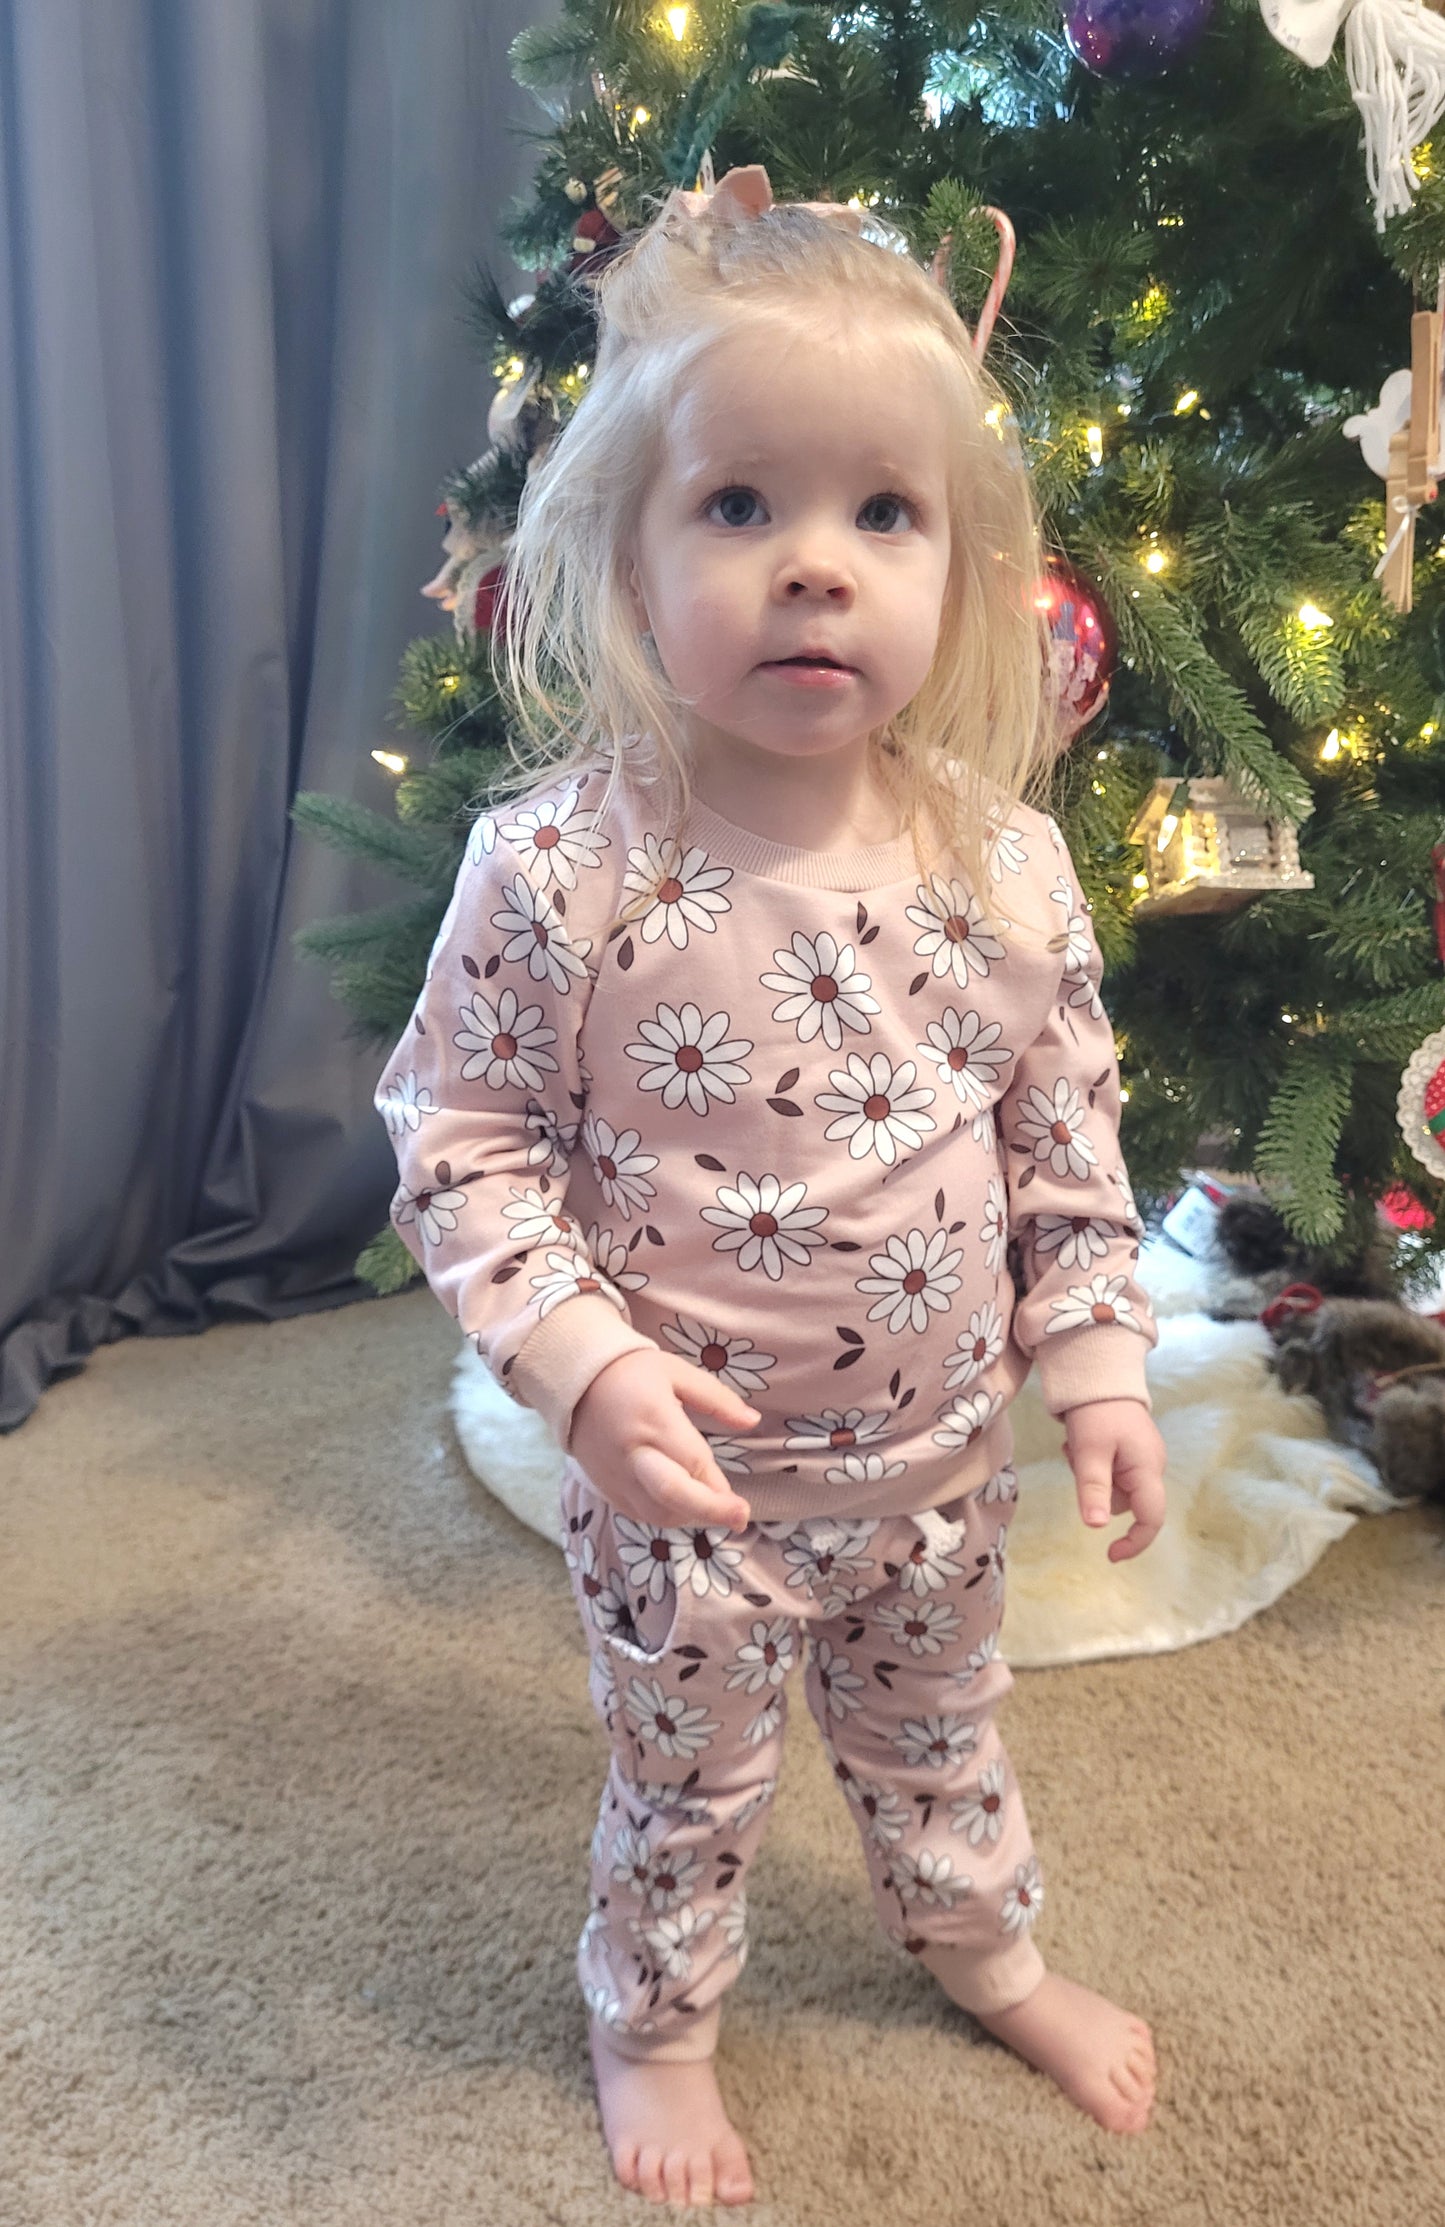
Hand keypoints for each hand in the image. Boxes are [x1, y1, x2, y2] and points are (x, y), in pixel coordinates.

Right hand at [569, 1348, 759, 1531]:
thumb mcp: (677, 1373)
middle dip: (710, 1512)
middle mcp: (634, 1453)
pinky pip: (638, 1513)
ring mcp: (616, 1474)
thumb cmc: (630, 1372)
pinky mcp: (605, 1486)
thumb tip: (752, 1420)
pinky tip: (682, 1505)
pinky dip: (664, 1514)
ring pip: (656, 1512)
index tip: (742, 1506)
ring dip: (689, 1515)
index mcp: (654, 1420)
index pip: (693, 1462)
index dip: (719, 1489)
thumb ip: (716, 1399)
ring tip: (711, 1507)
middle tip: (738, 1519)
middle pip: (673, 1494)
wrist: (573, 1380)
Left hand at [1063, 1397, 1166, 1562]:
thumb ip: (1093, 1489)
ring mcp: (1141, 1457)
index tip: (1109, 1554)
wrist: (1098, 1371)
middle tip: (1075, 1462)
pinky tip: (1079, 1443)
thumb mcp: (1089, 1452)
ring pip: (1114, 1487)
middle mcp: (1150, 1466)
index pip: (1152, 1519)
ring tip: (1075, 1447)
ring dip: (1091, 1476)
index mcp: (1147, 1469)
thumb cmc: (1096, 1412)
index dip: (1135, 1542)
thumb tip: (1096, 1527)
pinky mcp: (1129, 1449)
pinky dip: (1092, 1464)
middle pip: (1126, 1502)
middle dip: (1097, 1492)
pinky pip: (1110, 1470)